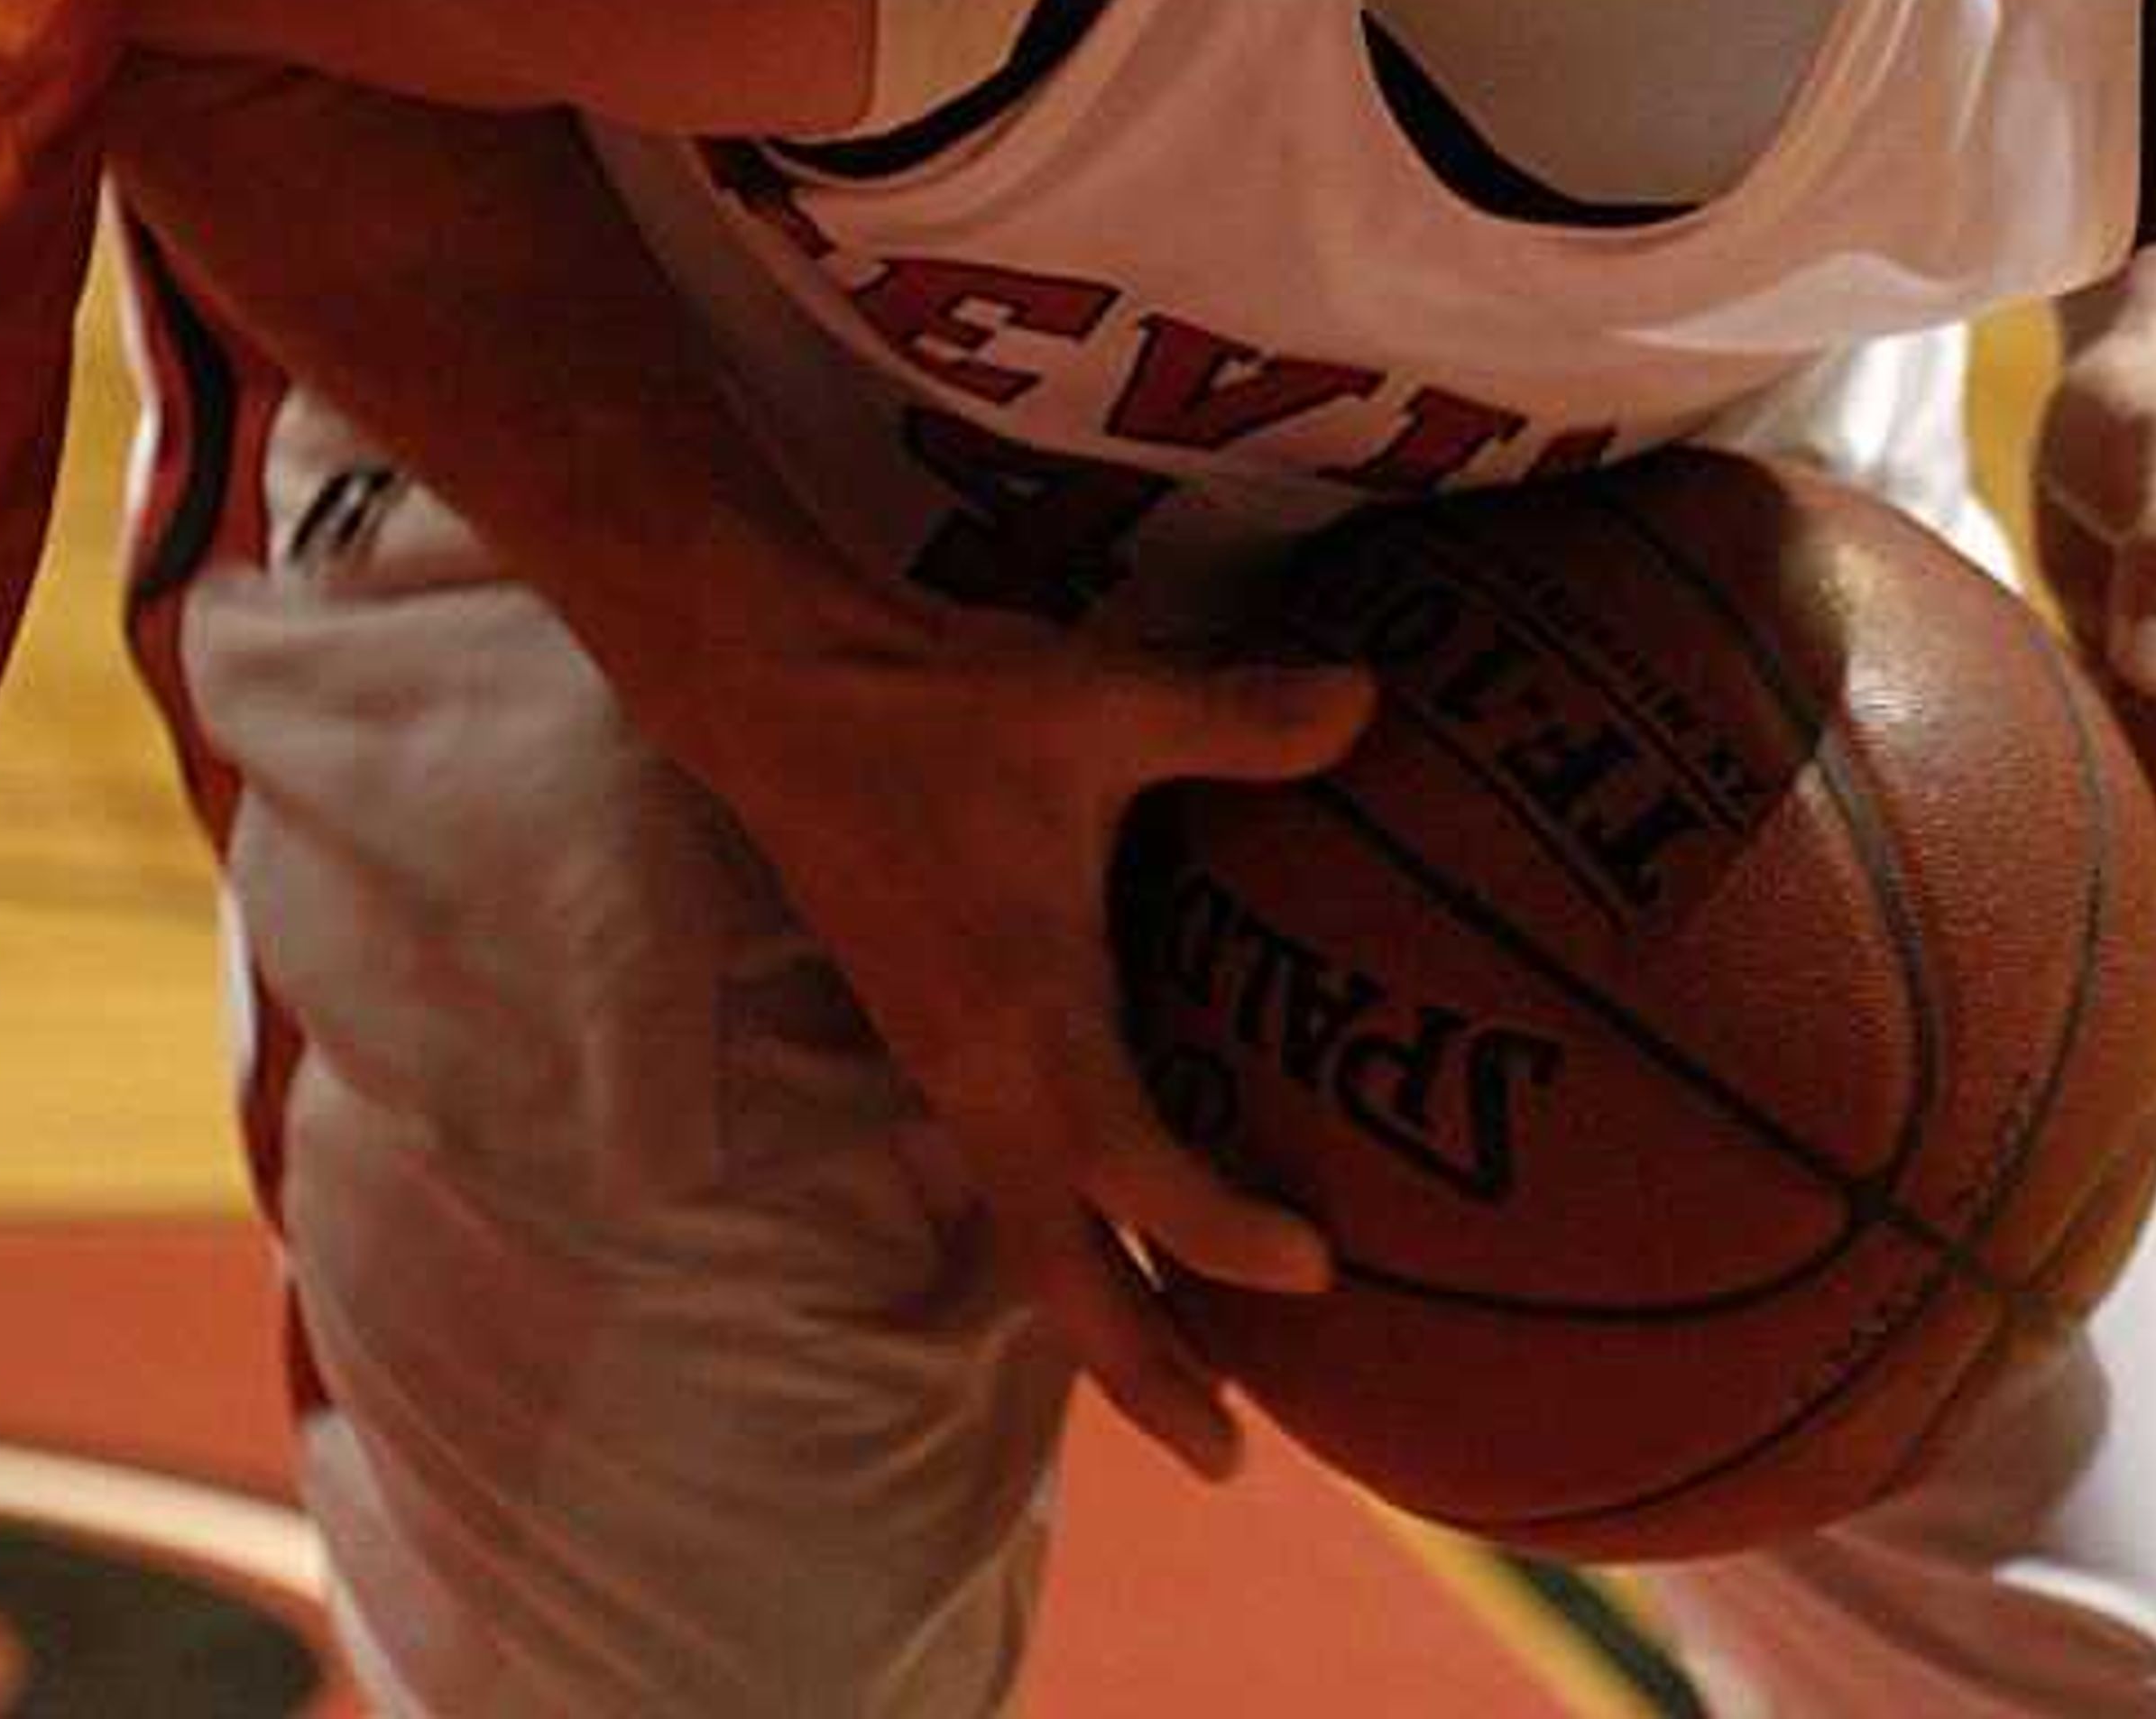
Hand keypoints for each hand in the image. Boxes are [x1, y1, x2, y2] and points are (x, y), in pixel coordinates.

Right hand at [654, 588, 1375, 1475]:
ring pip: (1028, 1238)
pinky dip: (1067, 1239)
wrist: (784, 693)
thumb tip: (1372, 697)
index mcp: (1026, 1015)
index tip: (1319, 1272)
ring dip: (1105, 1315)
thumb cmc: (944, 703)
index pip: (1134, 1169)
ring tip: (1195, 1382)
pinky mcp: (929, 1040)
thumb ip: (1235, 715)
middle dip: (1144, 1371)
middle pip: (1060, 1276)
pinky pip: (1006, 1182)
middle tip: (1234, 1461)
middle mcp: (980, 1073)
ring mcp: (945, 1067)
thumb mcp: (1100, 698)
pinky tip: (1117, 1231)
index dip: (1223, 1232)